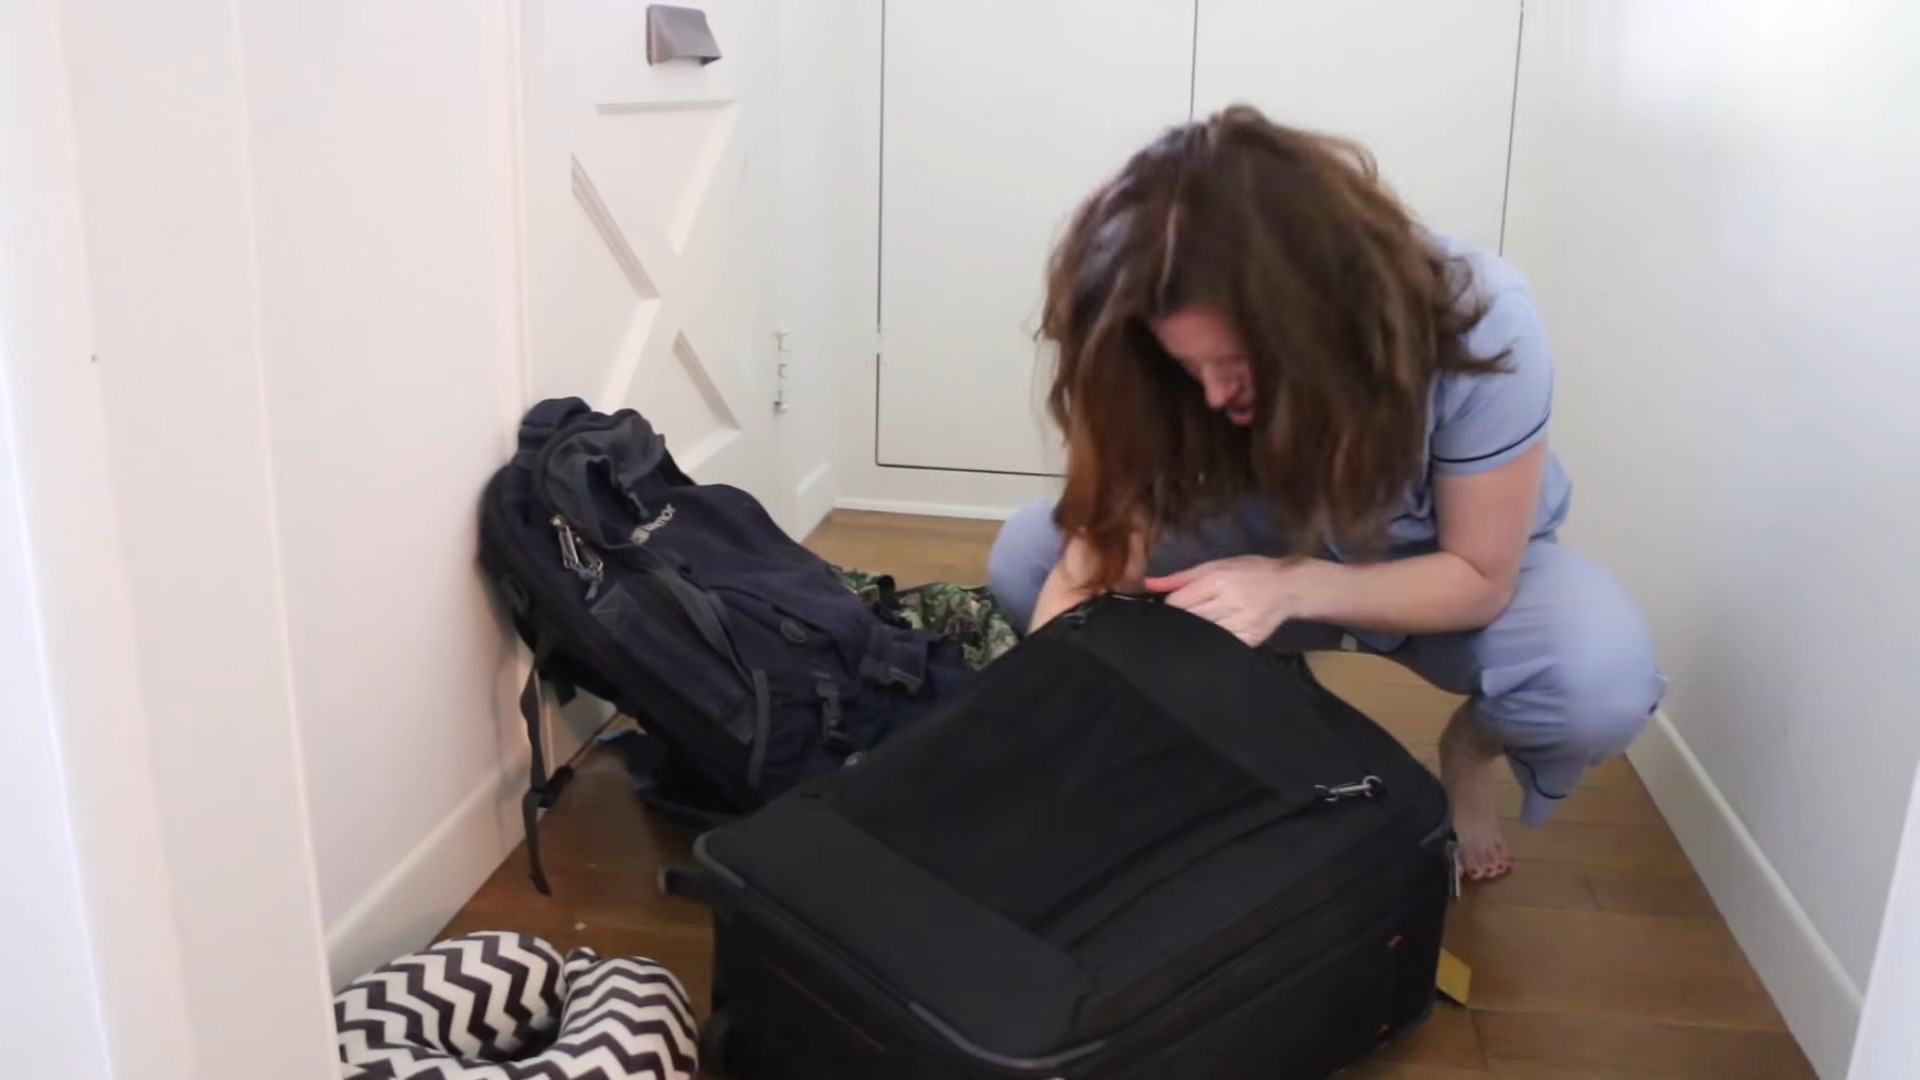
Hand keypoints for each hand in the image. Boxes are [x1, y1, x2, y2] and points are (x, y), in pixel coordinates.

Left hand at [1143, 556, 1323, 646]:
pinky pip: (1220, 645)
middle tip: (1176, 621)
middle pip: (1189, 619)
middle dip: (1179, 621)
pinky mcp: (1250, 640)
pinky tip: (1208, 639)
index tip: (1166, 609)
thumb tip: (1147, 584)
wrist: (1289, 587)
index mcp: (1218, 580)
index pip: (1179, 602)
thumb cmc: (1250, 571)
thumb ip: (1181, 577)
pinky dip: (1211, 642)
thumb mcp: (1217, 565)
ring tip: (1192, 630)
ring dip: (1193, 633)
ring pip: (1203, 635)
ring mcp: (1241, 624)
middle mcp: (1229, 602)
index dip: (1168, 607)